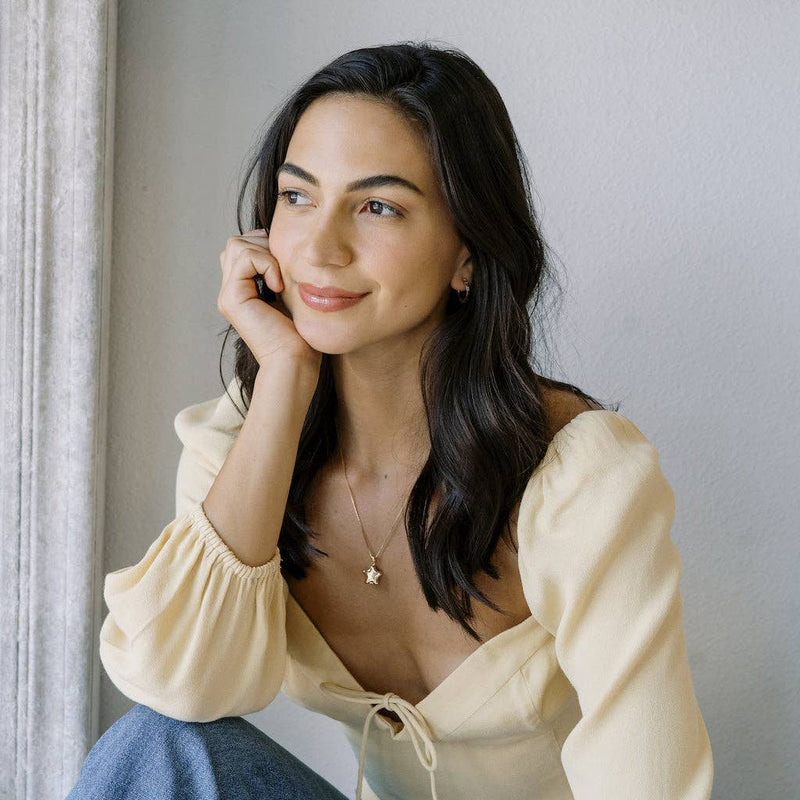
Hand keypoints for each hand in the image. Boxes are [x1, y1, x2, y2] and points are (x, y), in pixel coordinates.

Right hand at [217, 229, 321, 369]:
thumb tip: (285, 247)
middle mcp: (231, 291)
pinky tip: (278, 287)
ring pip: (237, 245)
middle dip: (264, 245)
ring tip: (281, 280)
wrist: (295, 362)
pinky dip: (267, 264)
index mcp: (242, 290)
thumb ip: (281, 273)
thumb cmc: (300, 335)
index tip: (287, 267)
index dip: (266, 247)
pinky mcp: (232, 298)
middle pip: (236, 243)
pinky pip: (245, 258)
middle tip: (284, 270)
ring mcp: (228, 295)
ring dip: (266, 254)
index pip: (243, 248)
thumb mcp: (291, 294)